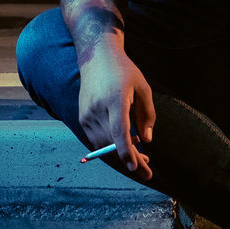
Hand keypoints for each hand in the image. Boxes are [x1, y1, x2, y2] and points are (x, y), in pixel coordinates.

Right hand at [78, 41, 154, 181]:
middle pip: (112, 143)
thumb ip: (147, 115)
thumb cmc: (124, 71)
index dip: (127, 152)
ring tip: (141, 157)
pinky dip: (110, 147)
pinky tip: (125, 145)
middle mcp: (97, 109)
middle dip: (131, 159)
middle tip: (148, 170)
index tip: (135, 168)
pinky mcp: (81, 118)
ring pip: (104, 145)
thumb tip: (146, 141)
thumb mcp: (143, 88)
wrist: (96, 58)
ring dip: (121, 155)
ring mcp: (86, 114)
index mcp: (115, 99)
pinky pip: (96, 140)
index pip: (119, 132)